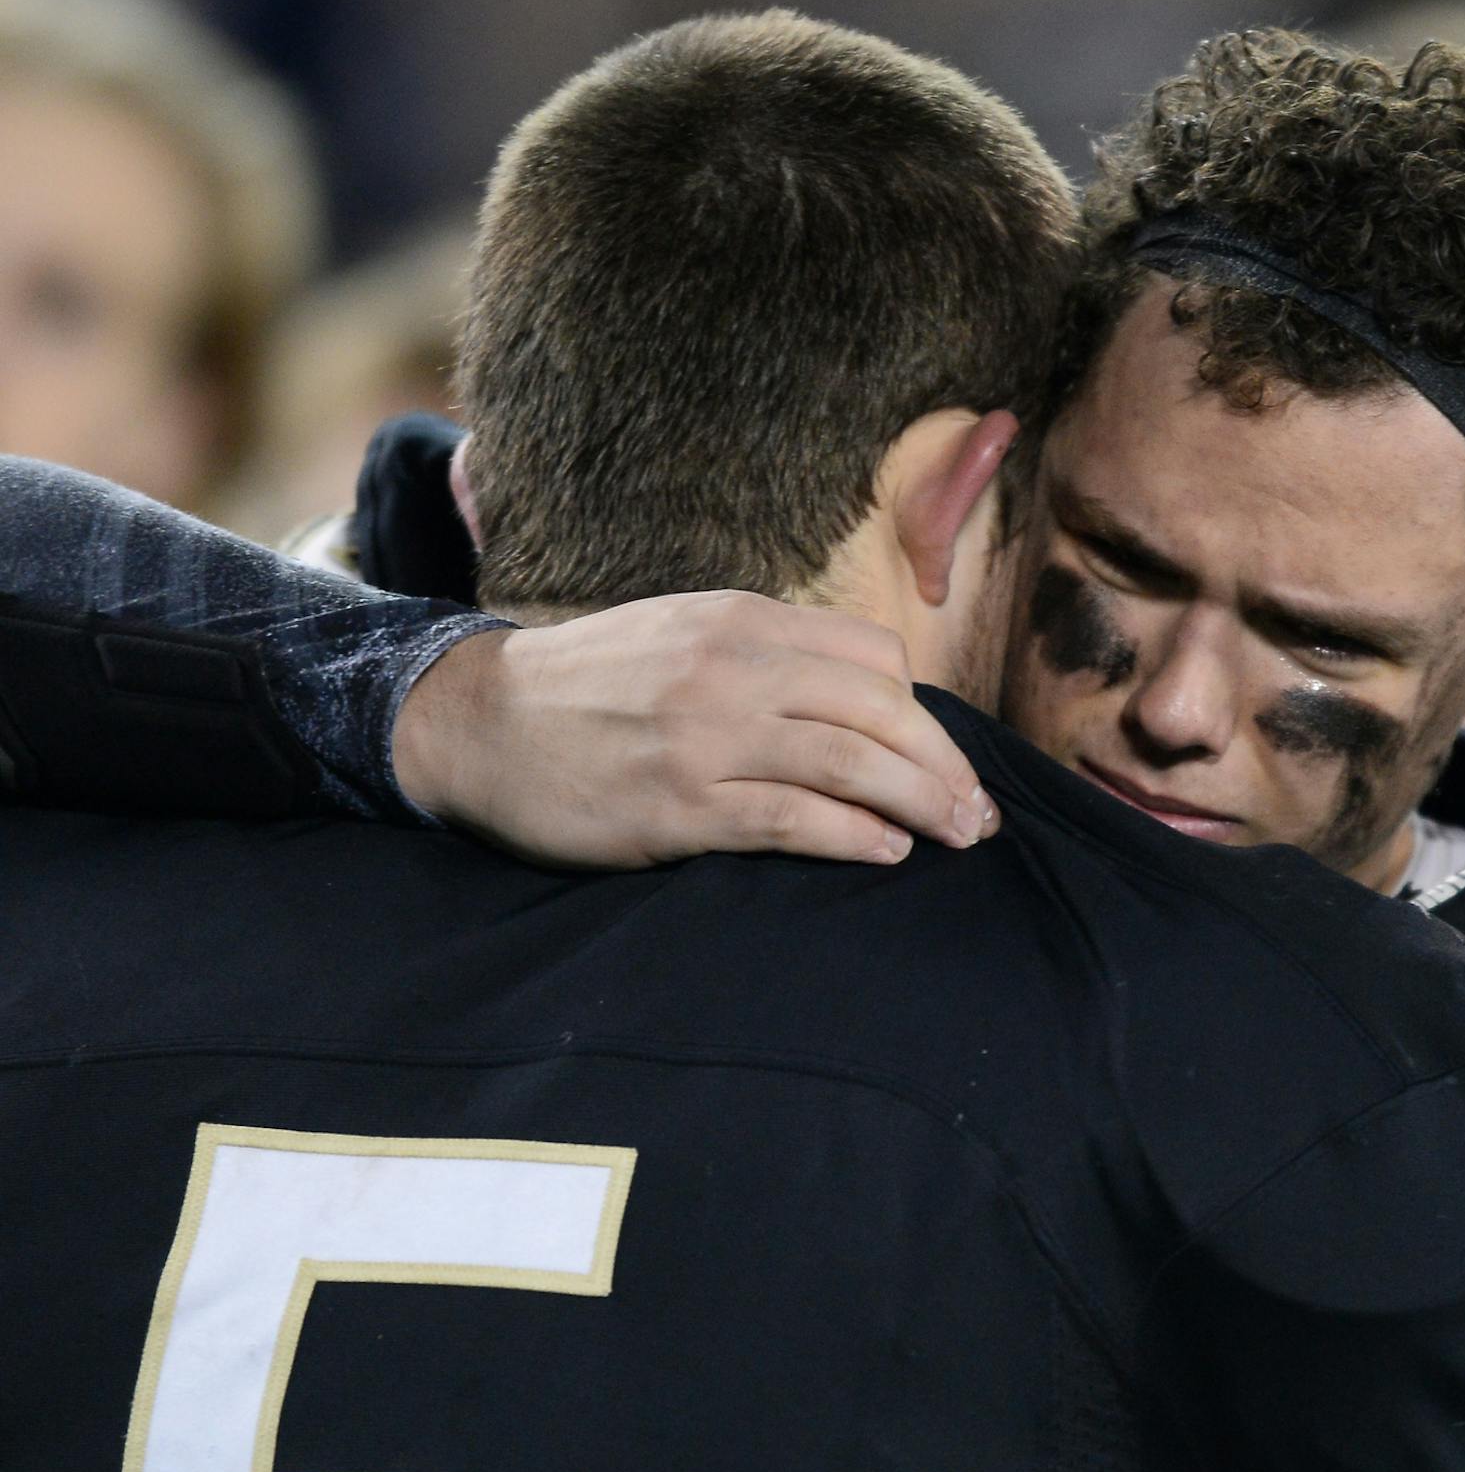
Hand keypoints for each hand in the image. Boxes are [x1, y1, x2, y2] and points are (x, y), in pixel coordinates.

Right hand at [392, 591, 995, 867]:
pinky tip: (888, 851)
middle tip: (979, 814)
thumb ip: (769, 657)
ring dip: (921, 803)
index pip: (874, 657)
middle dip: (945, 766)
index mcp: (740, 620)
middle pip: (881, 711)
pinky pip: (793, 818)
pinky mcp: (679, 805)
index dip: (923, 712)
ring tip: (957, 836)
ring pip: (851, 763)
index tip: (942, 757)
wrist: (477, 721)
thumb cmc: (593, 687)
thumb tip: (868, 699)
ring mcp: (706, 737)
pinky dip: (854, 835)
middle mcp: (731, 668)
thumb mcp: (685, 636)